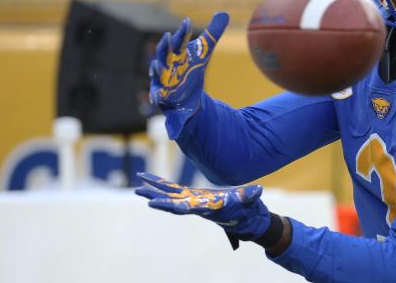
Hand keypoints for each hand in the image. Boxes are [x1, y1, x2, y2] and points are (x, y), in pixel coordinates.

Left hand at [135, 172, 270, 247]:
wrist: (246, 217)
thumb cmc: (247, 210)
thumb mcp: (249, 202)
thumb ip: (250, 197)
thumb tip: (257, 191)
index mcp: (205, 208)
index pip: (184, 208)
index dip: (168, 205)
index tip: (153, 204)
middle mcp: (195, 206)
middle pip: (171, 202)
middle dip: (155, 197)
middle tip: (138, 191)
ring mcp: (193, 201)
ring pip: (170, 196)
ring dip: (154, 190)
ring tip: (138, 185)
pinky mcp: (194, 196)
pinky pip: (174, 190)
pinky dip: (162, 184)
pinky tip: (150, 179)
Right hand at [149, 12, 228, 128]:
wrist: (187, 96)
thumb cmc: (191, 68)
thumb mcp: (205, 52)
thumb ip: (213, 33)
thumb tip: (224, 13)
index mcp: (178, 52)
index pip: (180, 40)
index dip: (184, 31)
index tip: (188, 21)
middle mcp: (167, 63)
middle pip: (164, 52)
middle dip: (165, 46)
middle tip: (168, 37)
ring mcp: (162, 78)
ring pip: (157, 73)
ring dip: (157, 69)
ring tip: (159, 66)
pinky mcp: (161, 95)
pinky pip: (156, 95)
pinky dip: (155, 95)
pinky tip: (156, 98)